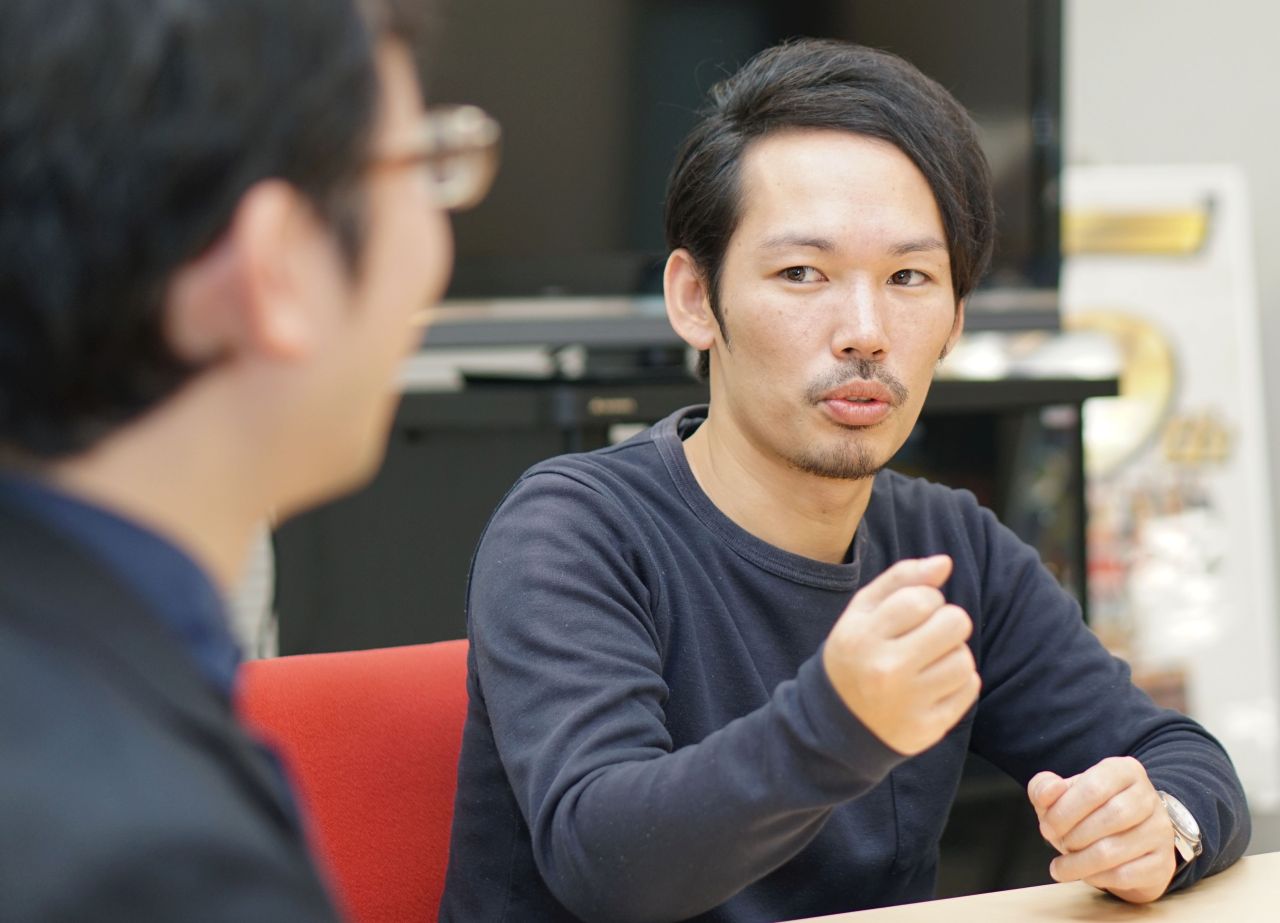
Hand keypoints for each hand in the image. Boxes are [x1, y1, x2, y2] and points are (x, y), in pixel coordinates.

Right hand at [823, 555, 979, 754]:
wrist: (835, 725)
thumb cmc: (855, 655)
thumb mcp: (862, 612)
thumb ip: (901, 580)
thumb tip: (945, 562)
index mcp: (863, 636)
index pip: (923, 599)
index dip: (927, 600)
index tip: (914, 614)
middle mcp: (885, 670)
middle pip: (955, 623)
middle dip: (946, 623)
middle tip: (926, 637)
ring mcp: (908, 702)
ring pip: (965, 658)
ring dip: (953, 654)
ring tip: (929, 662)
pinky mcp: (927, 728)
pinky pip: (969, 688)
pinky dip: (958, 682)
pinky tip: (934, 684)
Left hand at [1028, 757, 1176, 902]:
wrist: (1124, 843)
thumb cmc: (1087, 813)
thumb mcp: (1060, 794)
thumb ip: (1044, 788)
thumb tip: (1048, 791)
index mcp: (1124, 771)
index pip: (1094, 787)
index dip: (1064, 811)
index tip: (1047, 828)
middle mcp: (1148, 797)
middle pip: (1110, 817)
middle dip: (1074, 836)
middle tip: (1059, 844)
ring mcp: (1160, 831)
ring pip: (1116, 850)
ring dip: (1080, 862)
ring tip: (1063, 866)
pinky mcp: (1163, 863)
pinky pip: (1127, 874)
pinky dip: (1099, 878)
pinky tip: (1087, 874)